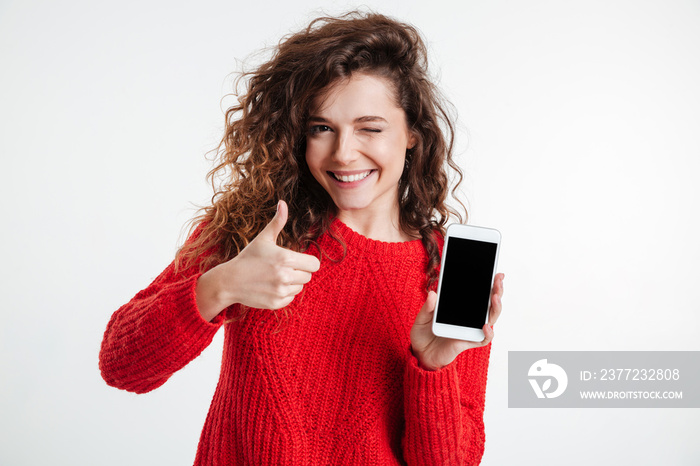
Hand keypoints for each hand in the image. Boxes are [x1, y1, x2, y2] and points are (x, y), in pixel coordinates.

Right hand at [195, 200, 320, 320]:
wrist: (229, 281)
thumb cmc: (248, 257)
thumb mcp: (263, 239)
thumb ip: (277, 222)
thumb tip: (283, 202)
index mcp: (286, 258)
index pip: (314, 264)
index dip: (307, 261)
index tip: (298, 260)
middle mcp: (285, 276)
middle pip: (308, 276)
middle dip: (299, 271)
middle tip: (283, 268)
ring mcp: (281, 291)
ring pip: (300, 287)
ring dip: (292, 283)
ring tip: (275, 277)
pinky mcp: (276, 303)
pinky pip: (291, 298)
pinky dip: (284, 294)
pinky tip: (271, 287)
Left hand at [410, 273, 504, 370]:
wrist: (420, 353)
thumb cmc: (423, 334)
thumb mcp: (421, 318)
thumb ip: (427, 308)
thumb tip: (432, 293)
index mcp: (460, 308)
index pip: (478, 294)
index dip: (489, 284)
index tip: (495, 273)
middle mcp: (469, 318)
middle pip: (489, 303)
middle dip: (497, 290)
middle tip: (498, 279)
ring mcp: (470, 330)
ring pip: (490, 318)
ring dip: (496, 308)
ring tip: (495, 297)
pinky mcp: (468, 342)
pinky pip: (483, 339)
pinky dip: (488, 333)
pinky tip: (486, 326)